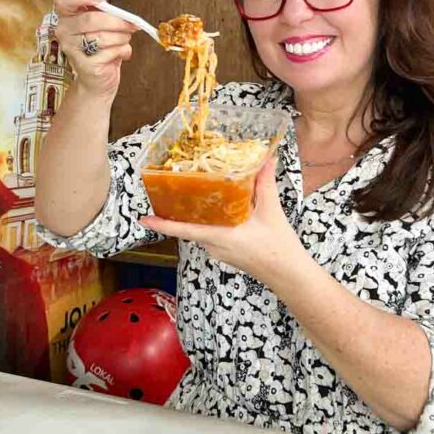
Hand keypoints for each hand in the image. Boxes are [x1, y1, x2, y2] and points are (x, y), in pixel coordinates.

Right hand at [53, 0, 138, 99]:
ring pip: (104, 36)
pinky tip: (119, 53)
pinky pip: (111, 51)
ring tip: (123, 40)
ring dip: (122, 37)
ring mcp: (73, 50)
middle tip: (131, 24)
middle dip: (117, 21)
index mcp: (66, 16)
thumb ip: (95, 5)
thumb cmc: (98, 49)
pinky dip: (122, 51)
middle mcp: (64, 32)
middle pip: (92, 19)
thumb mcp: (98, 23)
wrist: (96, 81)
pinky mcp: (85, 65)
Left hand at [140, 157, 305, 283]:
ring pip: (200, 229)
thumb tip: (266, 158)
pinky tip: (217, 207)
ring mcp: (219, 251)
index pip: (184, 230)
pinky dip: (209, 221)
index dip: (163, 224)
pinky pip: (210, 234)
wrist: (289, 275)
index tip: (143, 219)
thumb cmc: (279, 249)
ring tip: (191, 193)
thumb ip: (265, 183)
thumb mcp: (271, 211)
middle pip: (190, 226)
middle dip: (179, 209)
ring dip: (195, 214)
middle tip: (169, 190)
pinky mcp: (226, 252)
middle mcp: (214, 246)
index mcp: (219, 237)